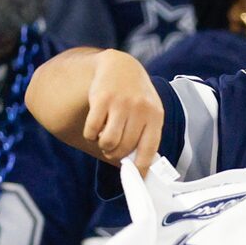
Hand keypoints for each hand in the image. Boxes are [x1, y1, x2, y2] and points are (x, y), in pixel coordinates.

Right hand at [81, 51, 162, 169]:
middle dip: (115, 154)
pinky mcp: (102, 99)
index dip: (142, 167)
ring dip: (103, 146)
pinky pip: (92, 131)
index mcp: (155, 116)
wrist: (120, 67)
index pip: (149, 149)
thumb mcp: (147, 113)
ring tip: (104, 137)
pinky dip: (90, 135)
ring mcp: (121, 103)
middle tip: (112, 148)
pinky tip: (95, 127)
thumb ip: (144, 137)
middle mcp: (140, 109)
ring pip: (108, 142)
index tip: (137, 177)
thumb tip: (138, 171)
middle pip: (124, 148)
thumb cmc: (135, 98)